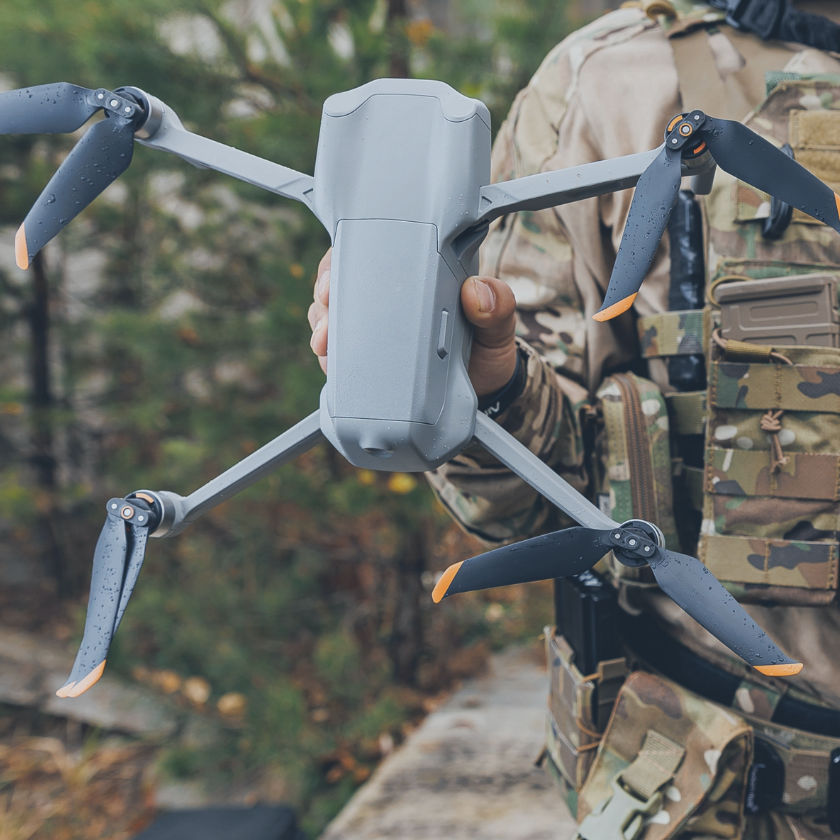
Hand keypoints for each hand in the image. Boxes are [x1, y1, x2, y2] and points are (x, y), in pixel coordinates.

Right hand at [308, 252, 517, 395]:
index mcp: (416, 273)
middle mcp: (389, 296)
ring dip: (321, 325)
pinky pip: (337, 351)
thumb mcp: (498, 328)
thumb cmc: (487, 351)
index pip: (370, 249)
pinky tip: (327, 363)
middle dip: (324, 295)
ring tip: (323, 343)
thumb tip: (476, 291)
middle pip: (340, 280)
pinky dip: (328, 355)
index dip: (343, 257)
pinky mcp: (367, 358)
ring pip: (332, 314)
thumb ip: (497, 307)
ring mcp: (374, 327)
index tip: (333, 277)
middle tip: (325, 315)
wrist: (483, 395)